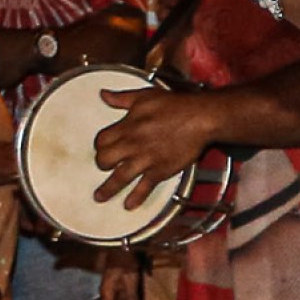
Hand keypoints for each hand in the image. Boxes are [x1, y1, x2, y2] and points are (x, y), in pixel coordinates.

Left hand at [93, 85, 213, 208]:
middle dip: (101, 164)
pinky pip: (144, 187)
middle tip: (103, 167)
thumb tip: (103, 94)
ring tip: (100, 197)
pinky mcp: (161, 170)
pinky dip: (136, 198)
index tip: (102, 148)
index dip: (99, 145)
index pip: (102, 140)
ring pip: (120, 177)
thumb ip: (122, 98)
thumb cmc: (175, 105)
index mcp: (128, 126)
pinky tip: (129, 205)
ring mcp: (146, 160)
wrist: (200, 118)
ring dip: (108, 189)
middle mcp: (133, 144)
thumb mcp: (145, 96)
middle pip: (105, 160)